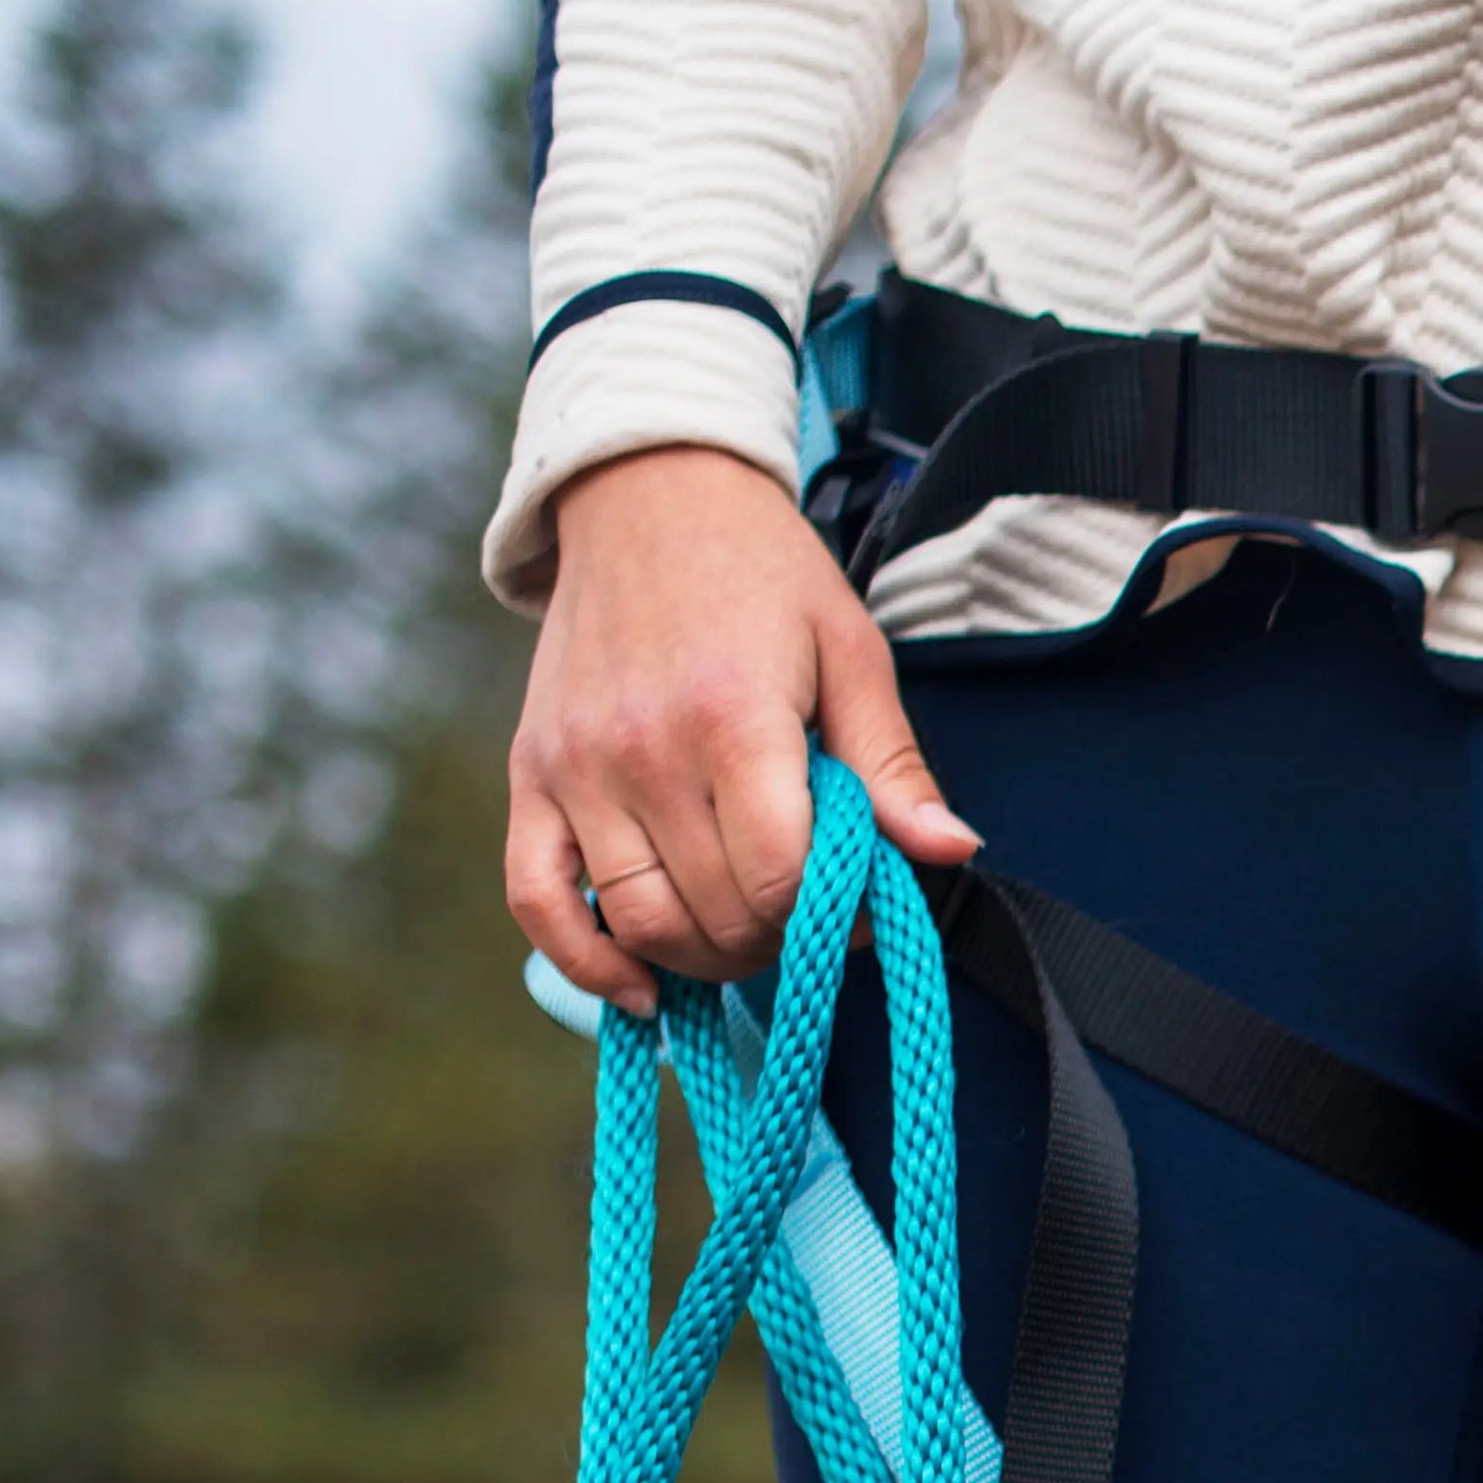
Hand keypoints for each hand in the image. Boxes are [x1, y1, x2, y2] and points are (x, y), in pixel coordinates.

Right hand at [506, 443, 977, 1014]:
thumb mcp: (853, 655)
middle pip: (715, 913)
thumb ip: (894, 767)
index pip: (779, 877)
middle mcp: (641, 752)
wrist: (648, 496)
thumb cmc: (765, 575)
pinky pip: (536, 898)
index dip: (827, 915)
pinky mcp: (529, 774)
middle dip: (776, 939)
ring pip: (637, 921)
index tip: (855, 902)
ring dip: (700, 956)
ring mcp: (574, 768)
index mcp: (732, 720)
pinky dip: (585, 959)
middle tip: (806, 916)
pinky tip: (640, 986)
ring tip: (744, 933)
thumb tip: (953, 852)